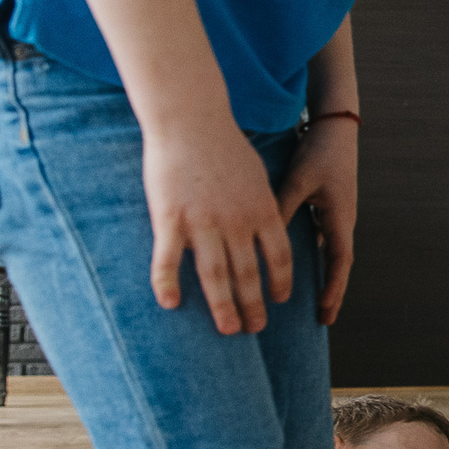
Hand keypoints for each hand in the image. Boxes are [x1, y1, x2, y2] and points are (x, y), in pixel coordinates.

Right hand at [141, 113, 292, 334]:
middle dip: (254, 305)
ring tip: (228, 329)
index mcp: (262, 209)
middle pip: (249, 274)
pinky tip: (170, 304)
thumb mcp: (256, 174)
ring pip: (215, 275)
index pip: (279, 256)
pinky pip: (169, 259)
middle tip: (254, 329)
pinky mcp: (170, 218)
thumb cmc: (224, 144)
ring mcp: (203, 222)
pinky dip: (168, 283)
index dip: (280, 281)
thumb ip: (263, 203)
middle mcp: (236, 221)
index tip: (279, 300)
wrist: (191, 118)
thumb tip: (270, 223)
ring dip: (223, 306)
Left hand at [276, 118, 357, 325]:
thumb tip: (263, 238)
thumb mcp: (298, 180)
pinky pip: (326, 242)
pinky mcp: (330, 208)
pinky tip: (304, 271)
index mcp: (338, 217)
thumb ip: (282, 208)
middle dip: (333, 292)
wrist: (335, 127)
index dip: (333, 287)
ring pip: (333, 255)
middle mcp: (342, 220)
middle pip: (339, 265)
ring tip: (317, 304)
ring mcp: (337, 215)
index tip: (325, 311)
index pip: (339, 260)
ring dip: (327, 279)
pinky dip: (320, 260)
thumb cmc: (318, 151)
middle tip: (324, 320)